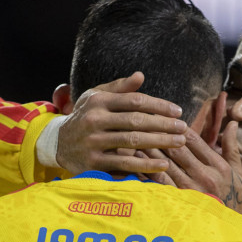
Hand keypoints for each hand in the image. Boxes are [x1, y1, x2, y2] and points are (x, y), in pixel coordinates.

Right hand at [52, 72, 187, 175]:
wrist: (57, 144)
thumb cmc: (85, 117)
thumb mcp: (96, 98)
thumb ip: (119, 88)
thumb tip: (141, 75)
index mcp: (99, 101)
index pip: (135, 101)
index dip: (159, 106)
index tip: (178, 111)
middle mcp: (94, 120)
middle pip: (137, 121)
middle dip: (164, 125)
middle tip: (184, 129)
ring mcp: (93, 142)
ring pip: (133, 142)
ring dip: (159, 143)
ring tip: (179, 144)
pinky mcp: (93, 163)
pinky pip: (124, 164)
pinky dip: (145, 165)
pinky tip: (163, 165)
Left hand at [142, 121, 241, 214]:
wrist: (228, 229)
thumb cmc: (233, 197)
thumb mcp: (237, 172)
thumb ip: (232, 147)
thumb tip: (231, 123)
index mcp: (218, 166)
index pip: (194, 140)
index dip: (178, 128)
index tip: (166, 119)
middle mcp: (204, 176)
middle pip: (177, 150)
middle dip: (161, 134)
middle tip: (145, 122)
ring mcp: (190, 190)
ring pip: (166, 164)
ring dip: (150, 150)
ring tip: (135, 138)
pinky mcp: (179, 202)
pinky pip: (159, 183)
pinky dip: (147, 171)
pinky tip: (136, 162)